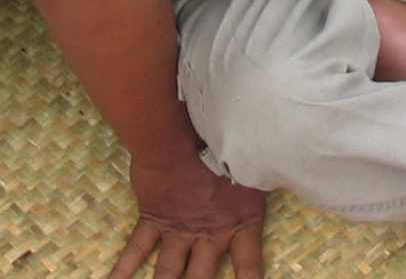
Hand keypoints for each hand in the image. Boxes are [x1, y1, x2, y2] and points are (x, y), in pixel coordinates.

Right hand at [109, 152, 264, 278]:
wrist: (179, 141)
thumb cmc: (223, 145)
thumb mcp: (253, 166)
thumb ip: (261, 182)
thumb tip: (281, 174)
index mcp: (240, 222)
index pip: (249, 267)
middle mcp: (210, 234)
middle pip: (204, 278)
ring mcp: (180, 230)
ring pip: (170, 272)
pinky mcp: (154, 220)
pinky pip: (137, 249)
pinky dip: (123, 269)